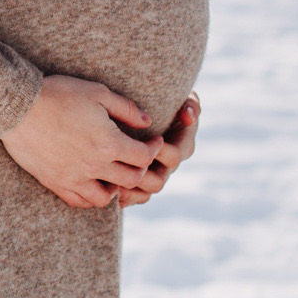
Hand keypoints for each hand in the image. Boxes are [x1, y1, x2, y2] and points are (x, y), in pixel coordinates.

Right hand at [0, 75, 159, 208]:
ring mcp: (75, 177)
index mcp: (109, 142)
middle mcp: (95, 165)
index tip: (154, 141)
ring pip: (106, 198)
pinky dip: (92, 198)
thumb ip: (126, 108)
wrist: (18, 106)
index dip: (154, 149)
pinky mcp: (56, 183)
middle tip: (137, 158)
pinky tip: (93, 185)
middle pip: (131, 179)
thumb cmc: (59, 94)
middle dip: (140, 169)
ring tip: (115, 174)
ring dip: (117, 188)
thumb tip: (147, 121)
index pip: (144, 157)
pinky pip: (80, 202)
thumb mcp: (97, 92)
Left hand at [116, 92, 198, 207]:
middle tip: (123, 163)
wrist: (141, 114)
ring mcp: (153, 177)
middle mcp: (167, 166)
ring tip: (113, 179)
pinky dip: (122, 196)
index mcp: (180, 147)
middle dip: (142, 174)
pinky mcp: (138, 184)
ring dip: (130, 189)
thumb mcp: (181, 99)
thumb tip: (189, 116)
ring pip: (145, 194)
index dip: (163, 151)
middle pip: (158, 181)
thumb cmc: (164, 102)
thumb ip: (190, 104)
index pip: (175, 156)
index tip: (150, 140)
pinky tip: (107, 188)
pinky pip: (132, 198)